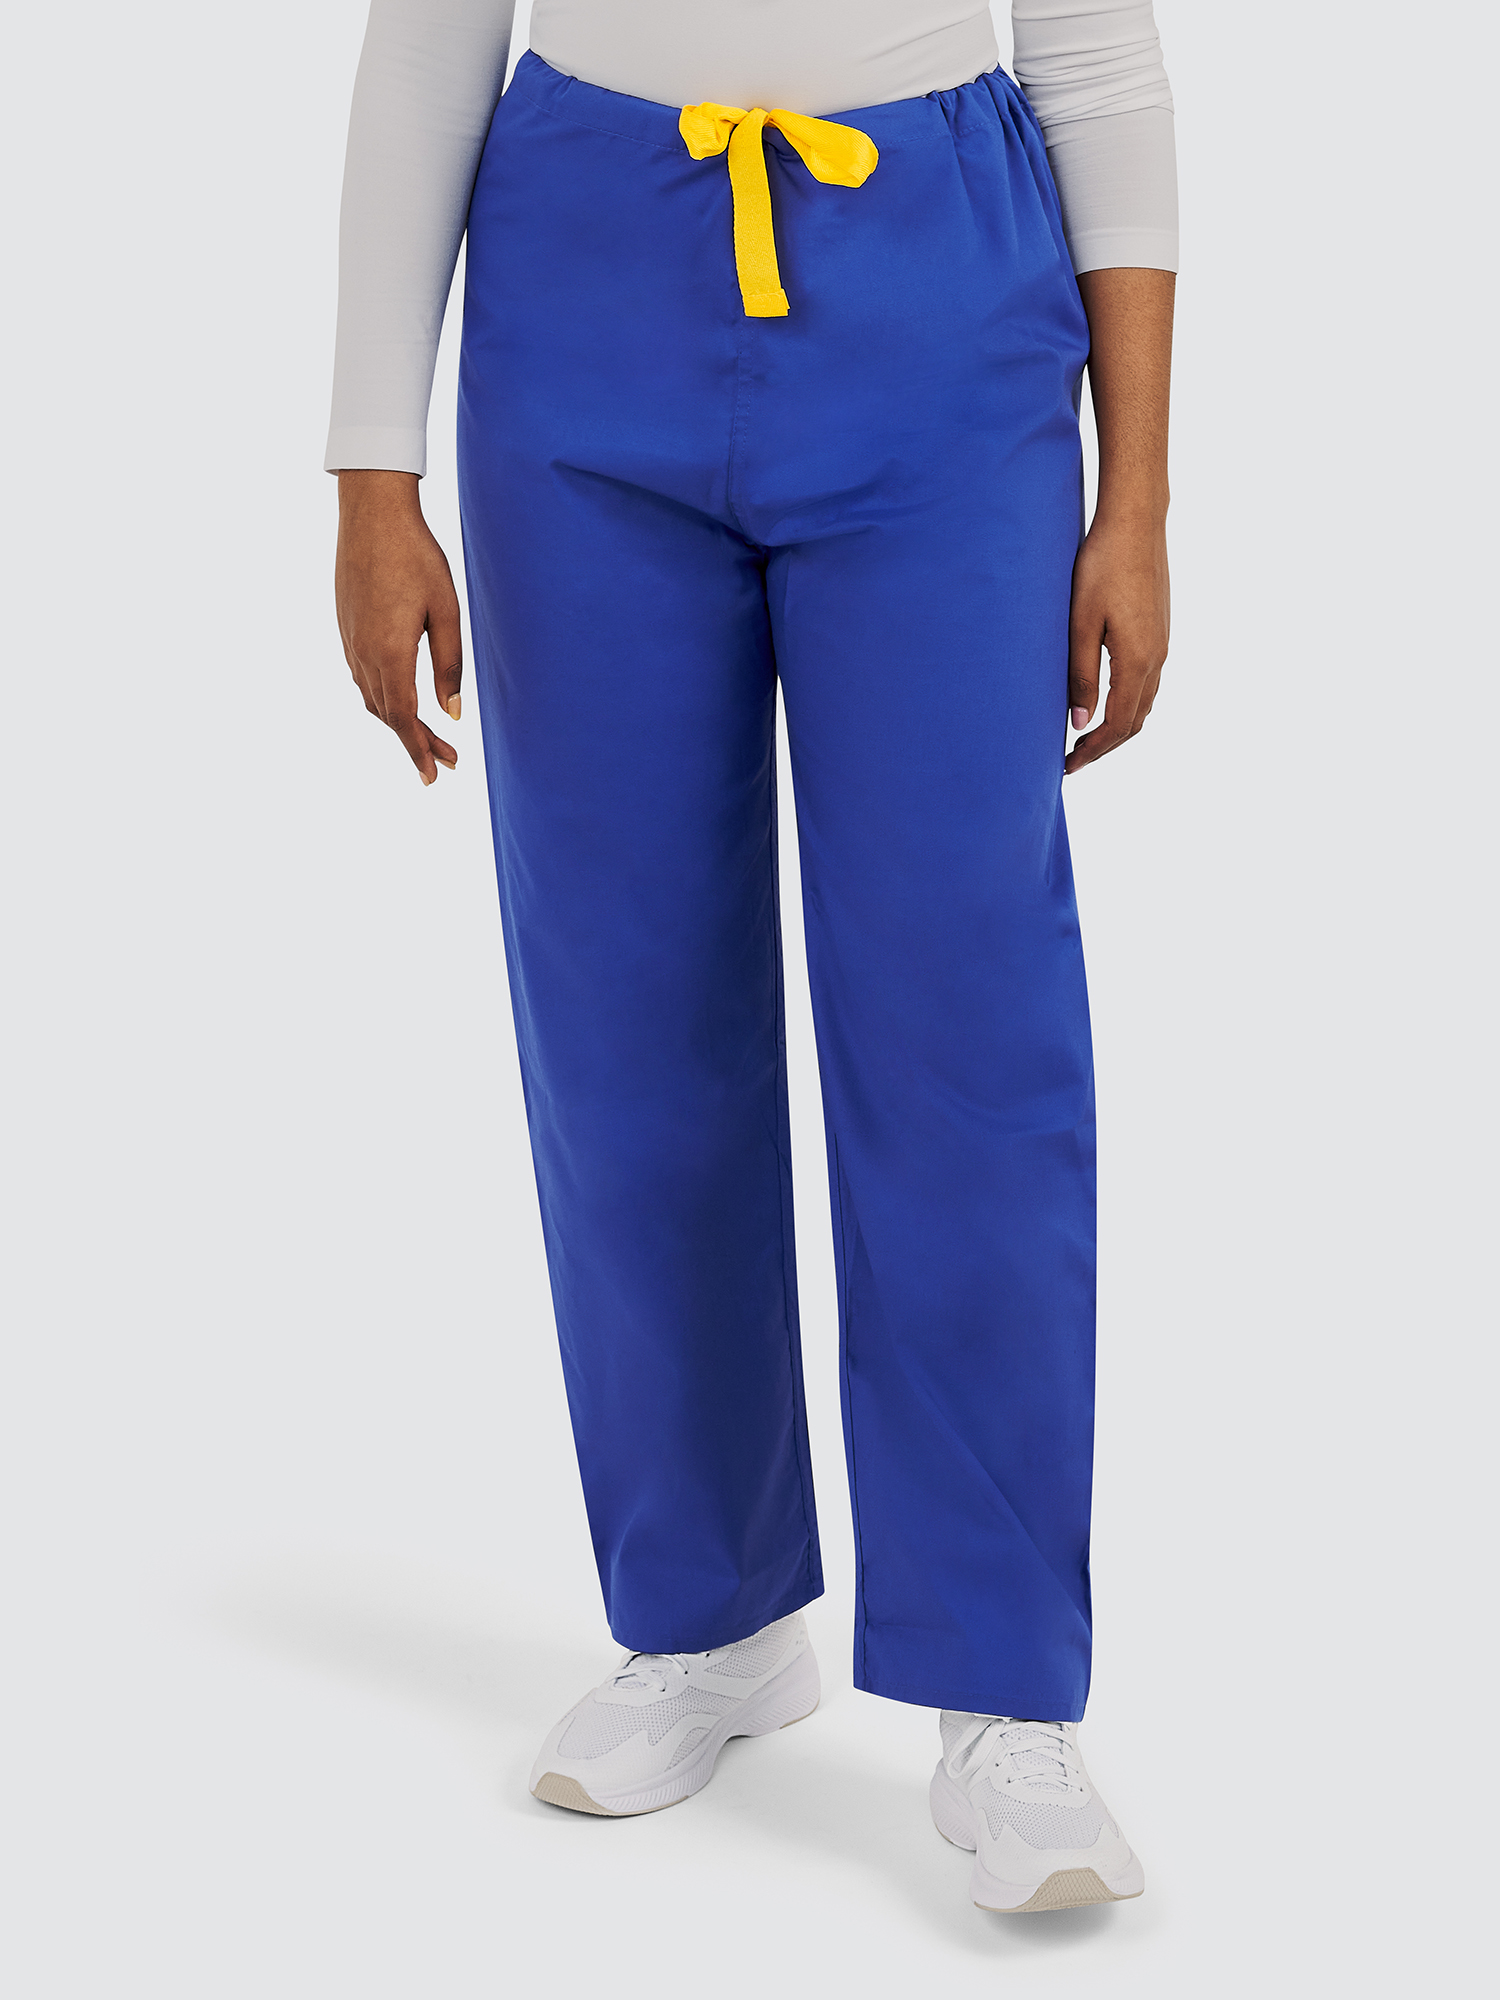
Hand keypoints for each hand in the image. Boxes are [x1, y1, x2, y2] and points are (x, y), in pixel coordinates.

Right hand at [335, 469, 462, 784]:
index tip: (435, 775)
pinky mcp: (346, 628)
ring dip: (399, 723)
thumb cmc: (416, 556)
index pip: (403, 717)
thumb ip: (449, 665)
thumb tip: (453, 714)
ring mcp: (349, 641)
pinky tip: (401, 700)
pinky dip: (383, 699)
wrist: (371, 513)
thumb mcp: (445, 611)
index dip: (420, 750)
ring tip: (429, 738)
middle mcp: (362, 653)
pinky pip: (362, 677)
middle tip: (446, 764)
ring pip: (372, 698)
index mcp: (389, 652)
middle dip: (416, 743)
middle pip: (387, 715)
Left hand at [1065, 514, 1168, 774]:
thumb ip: (1080, 676)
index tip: (1067, 766)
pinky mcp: (1160, 630)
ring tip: (1085, 737)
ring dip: (1117, 726)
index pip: (1118, 725)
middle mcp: (1158, 657)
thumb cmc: (1101, 566)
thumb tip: (1079, 724)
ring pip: (1144, 703)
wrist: (1136, 522)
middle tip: (1072, 760)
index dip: (1093, 751)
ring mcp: (1163, 644)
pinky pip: (1148, 682)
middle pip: (1136, 721)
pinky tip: (1105, 701)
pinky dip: (1128, 704)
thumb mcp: (1080, 624)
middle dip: (1105, 746)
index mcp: (1138, 660)